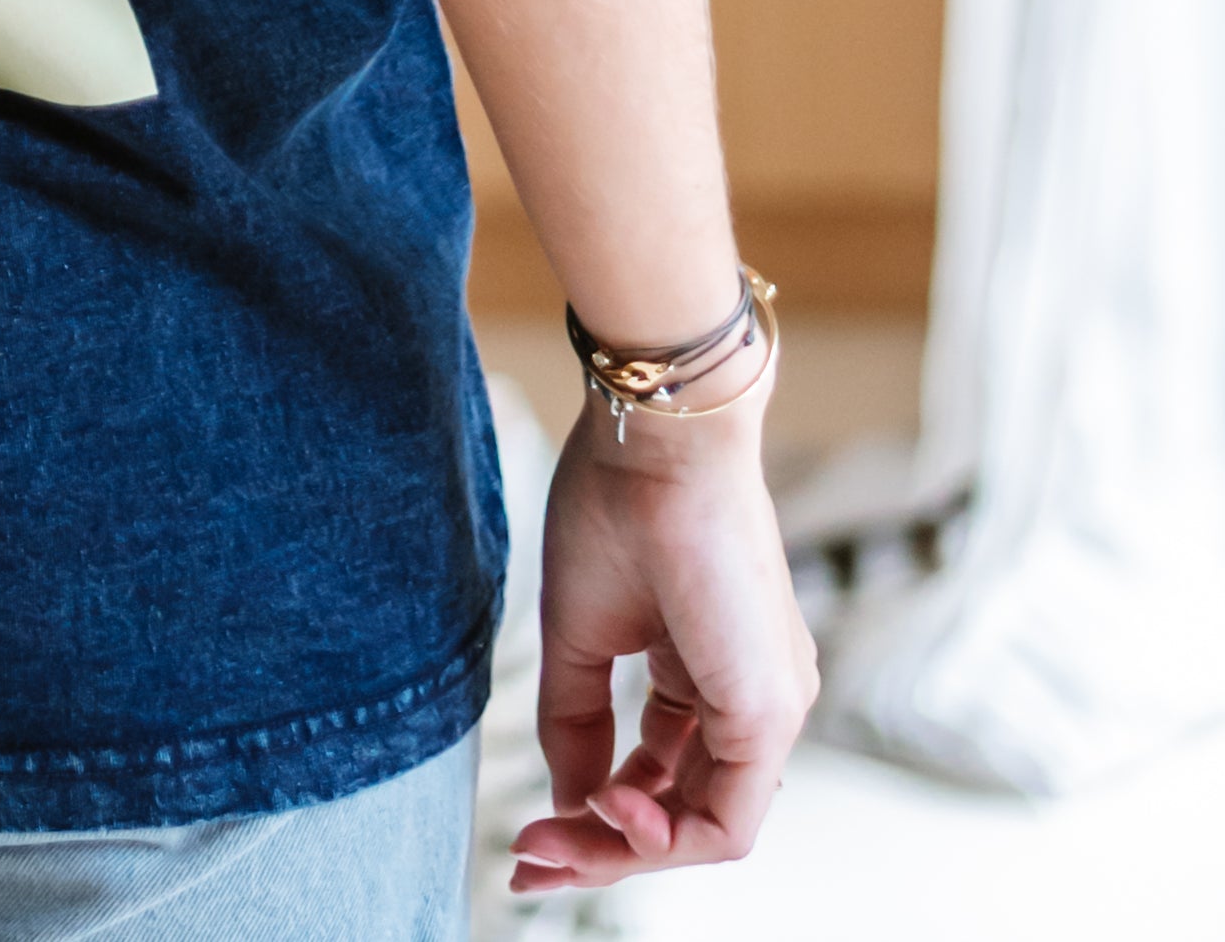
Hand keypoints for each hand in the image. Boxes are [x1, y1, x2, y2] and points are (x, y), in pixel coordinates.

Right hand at [509, 408, 817, 895]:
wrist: (655, 437)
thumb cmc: (615, 503)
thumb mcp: (579, 630)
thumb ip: (575, 720)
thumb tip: (570, 801)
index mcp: (708, 673)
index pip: (658, 775)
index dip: (593, 814)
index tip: (527, 833)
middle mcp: (750, 700)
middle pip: (681, 813)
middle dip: (602, 849)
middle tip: (530, 858)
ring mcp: (767, 707)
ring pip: (705, 826)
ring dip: (626, 849)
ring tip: (553, 841)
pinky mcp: (768, 710)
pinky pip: (729, 816)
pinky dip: (666, 835)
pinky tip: (606, 809)